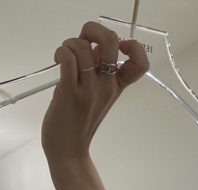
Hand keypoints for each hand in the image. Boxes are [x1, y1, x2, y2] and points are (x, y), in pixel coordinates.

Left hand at [41, 20, 149, 165]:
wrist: (68, 152)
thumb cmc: (78, 124)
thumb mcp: (95, 98)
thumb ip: (96, 72)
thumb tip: (91, 47)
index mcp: (116, 87)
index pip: (140, 64)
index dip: (133, 46)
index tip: (118, 47)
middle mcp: (106, 87)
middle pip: (110, 41)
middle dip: (93, 29)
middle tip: (83, 39)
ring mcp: (88, 90)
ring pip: (82, 46)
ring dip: (69, 43)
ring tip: (64, 56)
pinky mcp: (69, 93)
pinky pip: (68, 58)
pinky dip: (61, 53)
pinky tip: (58, 61)